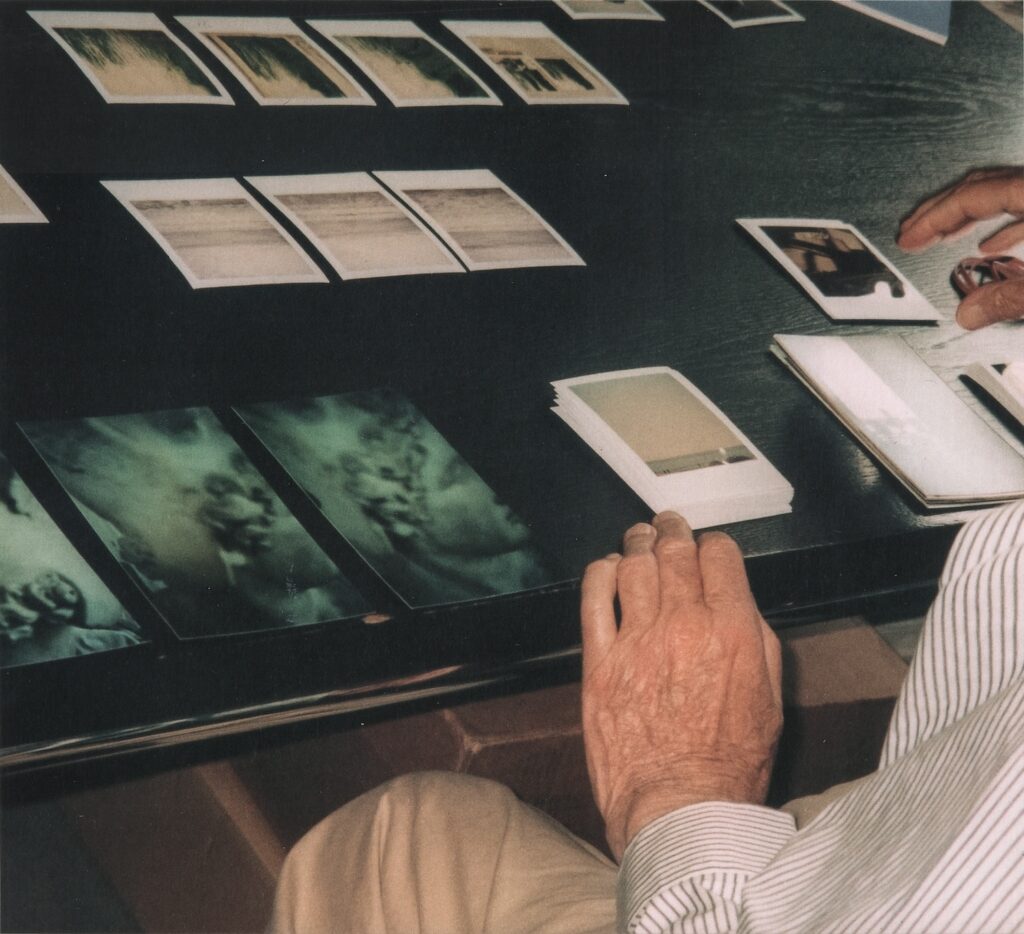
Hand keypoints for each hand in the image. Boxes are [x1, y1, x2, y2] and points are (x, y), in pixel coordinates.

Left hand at [580, 512, 782, 860]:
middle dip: (672, 530)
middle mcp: (685, 626)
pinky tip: (606, 569)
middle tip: (668, 525)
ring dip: (636, 544)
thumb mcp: (772, 702)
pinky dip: (599, 574)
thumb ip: (758, 645)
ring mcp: (638, 641)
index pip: (720, 557)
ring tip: (638, 539)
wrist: (680, 810)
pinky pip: (593, 598)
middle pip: (674, 551)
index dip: (713, 545)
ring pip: (634, 566)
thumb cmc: (726, 768)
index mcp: (733, 632)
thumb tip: (742, 610)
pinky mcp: (600, 662)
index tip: (707, 548)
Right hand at [896, 167, 1023, 328]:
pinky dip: (1001, 222)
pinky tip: (991, 242)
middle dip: (939, 212)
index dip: (932, 218)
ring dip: (966, 215)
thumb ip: (1008, 299)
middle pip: (982, 186)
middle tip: (911, 232)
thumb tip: (970, 314)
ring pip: (1002, 191)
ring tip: (941, 235)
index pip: (971, 196)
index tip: (908, 237)